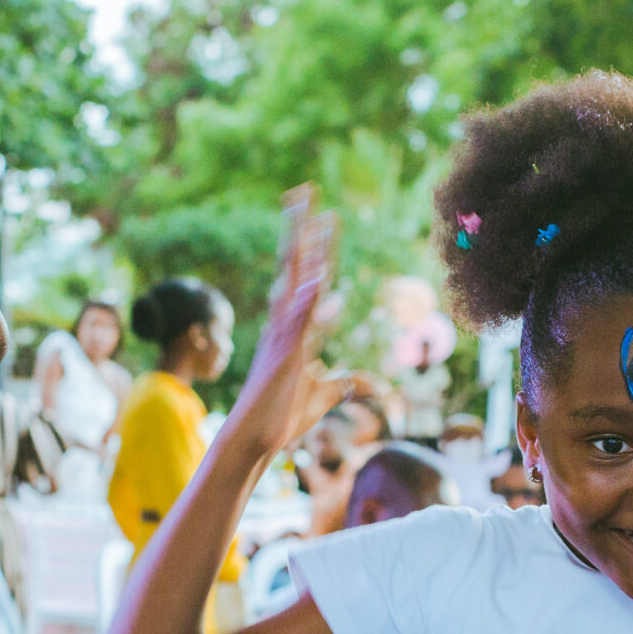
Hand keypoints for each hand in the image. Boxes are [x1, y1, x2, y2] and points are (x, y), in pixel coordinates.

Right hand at [224, 186, 343, 455]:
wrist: (255, 441)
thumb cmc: (284, 417)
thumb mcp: (326, 396)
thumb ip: (349, 383)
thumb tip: (377, 384)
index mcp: (294, 327)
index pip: (307, 278)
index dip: (316, 248)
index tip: (325, 217)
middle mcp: (285, 324)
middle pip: (295, 267)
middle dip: (301, 231)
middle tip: (306, 192)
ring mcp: (283, 337)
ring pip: (295, 284)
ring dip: (304, 252)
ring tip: (312, 217)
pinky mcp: (286, 358)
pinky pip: (300, 324)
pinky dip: (312, 302)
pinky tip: (322, 277)